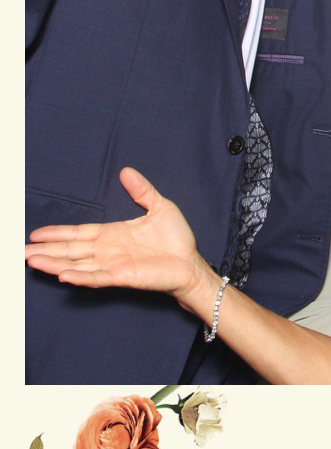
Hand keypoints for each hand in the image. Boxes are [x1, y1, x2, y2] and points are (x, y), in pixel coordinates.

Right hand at [25, 167, 213, 306]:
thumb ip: (141, 191)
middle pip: (70, 250)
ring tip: (31, 261)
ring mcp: (113, 265)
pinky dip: (79, 276)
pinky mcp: (123, 277)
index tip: (35, 233)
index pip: (78, 233)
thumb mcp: (159, 207)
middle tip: (21, 251)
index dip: (57, 233)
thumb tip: (126, 171)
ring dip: (53, 263)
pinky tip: (62, 274)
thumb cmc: (177, 240)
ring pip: (76, 264)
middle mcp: (107, 251)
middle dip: (45, 250)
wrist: (191, 263)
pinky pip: (96, 277)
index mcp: (112, 235)